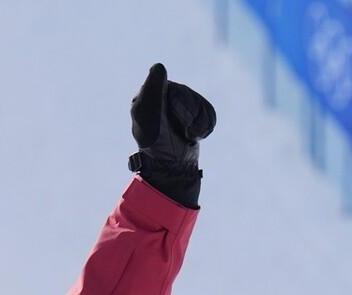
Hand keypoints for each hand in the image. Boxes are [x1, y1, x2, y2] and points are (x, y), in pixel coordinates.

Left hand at [128, 64, 215, 207]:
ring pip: (199, 104)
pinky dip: (204, 127)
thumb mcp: (152, 121)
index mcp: (144, 100)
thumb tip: (159, 66)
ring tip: (186, 135)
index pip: (173, 89)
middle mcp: (158, 101)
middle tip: (179, 130)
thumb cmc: (158, 148)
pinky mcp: (190, 116)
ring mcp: (175, 108)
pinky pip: (207, 113)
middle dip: (188, 115)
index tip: (170, 119)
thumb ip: (154, 93)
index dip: (177, 105)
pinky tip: (192, 136)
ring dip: (197, 124)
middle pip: (187, 94)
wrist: (174, 171)